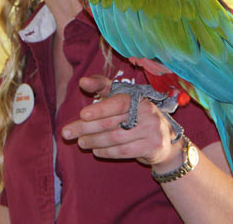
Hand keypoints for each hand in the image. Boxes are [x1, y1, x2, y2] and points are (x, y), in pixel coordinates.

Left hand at [61, 75, 182, 169]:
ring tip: (80, 142)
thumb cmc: (136, 115)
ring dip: (94, 141)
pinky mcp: (152, 147)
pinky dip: (107, 152)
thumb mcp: (122, 98)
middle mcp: (148, 112)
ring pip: (116, 138)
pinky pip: (124, 151)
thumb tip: (82, 81)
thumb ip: (102, 86)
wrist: (165, 141)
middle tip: (67, 133)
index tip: (82, 114)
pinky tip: (96, 151)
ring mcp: (152, 130)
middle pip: (111, 122)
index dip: (99, 109)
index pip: (117, 102)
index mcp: (139, 98)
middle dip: (86, 128)